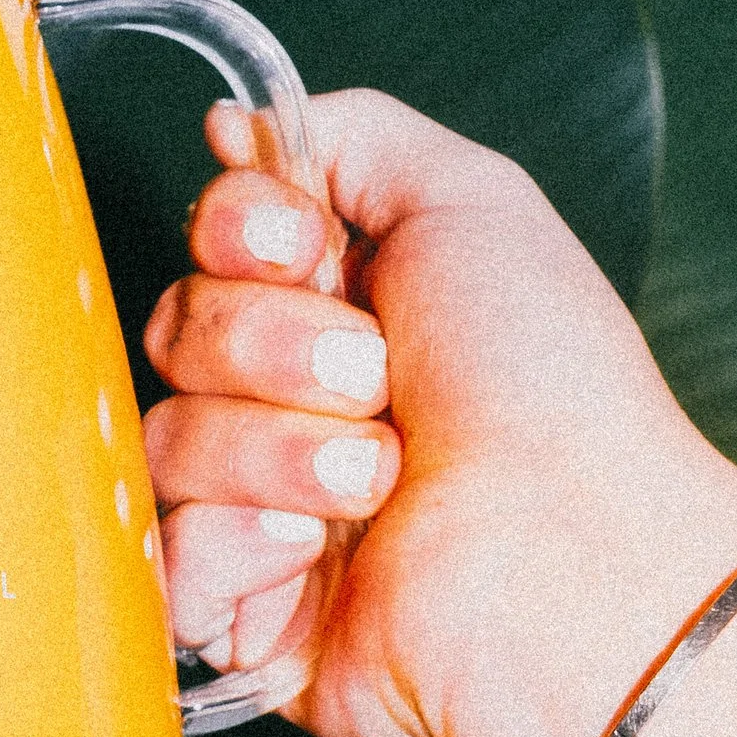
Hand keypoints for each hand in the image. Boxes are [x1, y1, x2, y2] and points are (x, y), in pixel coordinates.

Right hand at [139, 89, 736, 736]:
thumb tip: (238, 125)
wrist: (569, 553)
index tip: (299, 247)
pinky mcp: (245, 611)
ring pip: (167, 440)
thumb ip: (349, 135)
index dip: (236, 236)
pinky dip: (245, 543)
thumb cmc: (550, 389)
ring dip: (279, 448)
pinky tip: (320, 551)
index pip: (210, 245)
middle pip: (178, 331)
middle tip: (375, 376)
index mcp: (345, 311)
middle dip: (272, 345)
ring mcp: (267, 509)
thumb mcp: (471, 201)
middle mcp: (300, 406)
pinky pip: (167, 552)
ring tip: (378, 478)